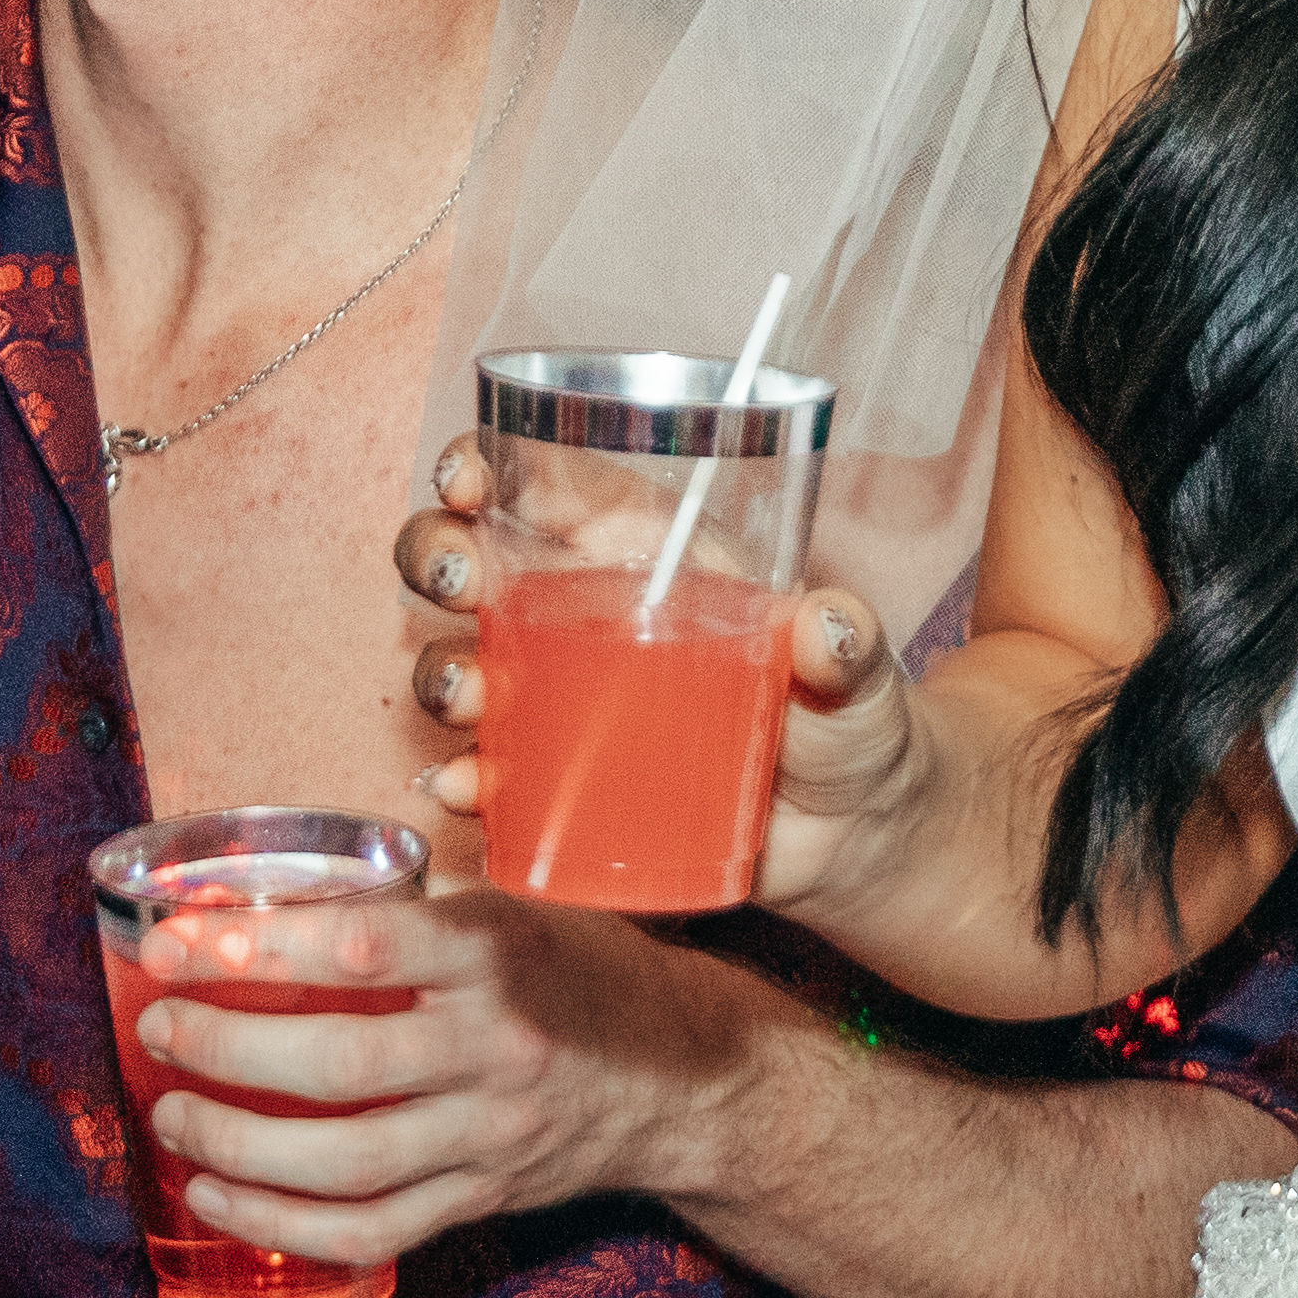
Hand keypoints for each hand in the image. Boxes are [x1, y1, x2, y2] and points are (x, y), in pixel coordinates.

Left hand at [119, 881, 762, 1270]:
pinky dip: (282, 1222)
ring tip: (172, 1115)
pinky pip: (370, 1230)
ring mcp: (492, 1136)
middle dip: (225, 1049)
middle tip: (159, 1027)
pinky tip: (220, 1195)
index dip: (255, 947)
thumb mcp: (515, 912)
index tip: (175, 940)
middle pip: (340, 1067)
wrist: (690, 1077)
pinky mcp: (484, 1198)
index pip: (362, 945)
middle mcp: (498, 1049)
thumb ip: (409, 918)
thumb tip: (262, 910)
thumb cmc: (583, 975)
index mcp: (498, 955)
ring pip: (346, 1162)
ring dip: (237, 1144)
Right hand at [396, 440, 932, 905]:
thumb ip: (849, 647)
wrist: (852, 832)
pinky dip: (467, 778)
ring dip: (444, 673)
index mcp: (651, 555)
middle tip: (454, 581)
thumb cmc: (851, 722)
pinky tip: (466, 787)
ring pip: (468, 662)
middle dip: (439, 555)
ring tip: (466, 698)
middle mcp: (591, 616)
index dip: (492, 465)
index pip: (553, 484)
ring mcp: (568, 700)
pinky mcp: (567, 779)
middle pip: (479, 561)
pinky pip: (492, 772)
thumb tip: (829, 627)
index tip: (466, 479)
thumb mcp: (858, 676)